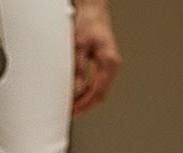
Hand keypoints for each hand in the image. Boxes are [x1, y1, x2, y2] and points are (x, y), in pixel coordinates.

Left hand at [71, 0, 120, 114]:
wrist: (94, 11)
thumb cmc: (88, 23)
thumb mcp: (79, 46)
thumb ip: (78, 69)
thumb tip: (75, 90)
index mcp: (109, 62)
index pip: (97, 92)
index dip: (84, 104)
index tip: (72, 111)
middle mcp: (112, 66)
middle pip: (100, 95)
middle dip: (85, 106)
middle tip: (70, 113)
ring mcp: (110, 66)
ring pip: (99, 91)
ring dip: (86, 100)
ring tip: (71, 106)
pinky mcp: (104, 64)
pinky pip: (97, 83)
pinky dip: (87, 91)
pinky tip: (77, 94)